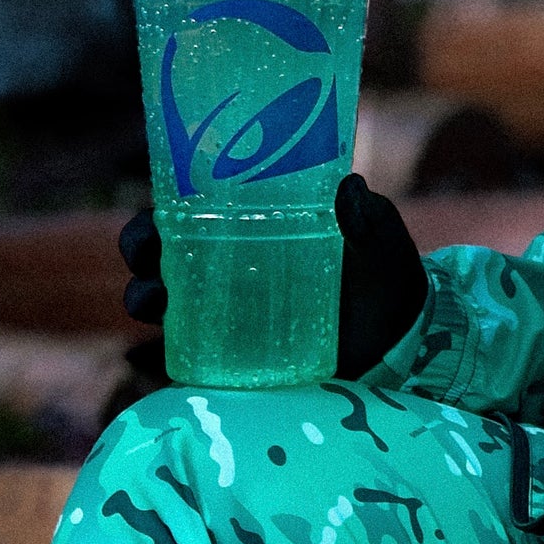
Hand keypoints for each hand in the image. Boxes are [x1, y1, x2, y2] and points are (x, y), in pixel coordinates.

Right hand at [117, 180, 426, 383]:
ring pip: (164, 301)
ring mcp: (230, 314)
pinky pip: (185, 353)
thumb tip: (350, 186)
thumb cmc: (386, 281)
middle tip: (145, 260)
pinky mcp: (234, 357)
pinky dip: (161, 351)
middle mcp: (232, 268)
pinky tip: (155, 350)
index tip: (150, 224)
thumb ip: (369, 219)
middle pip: (164, 254)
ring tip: (149, 303)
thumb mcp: (380, 244)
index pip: (194, 210)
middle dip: (141, 253)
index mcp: (257, 228)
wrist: (402, 347)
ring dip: (143, 297)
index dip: (159, 214)